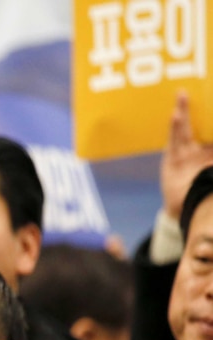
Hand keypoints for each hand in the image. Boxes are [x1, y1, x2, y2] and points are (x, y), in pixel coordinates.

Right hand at [160, 91, 212, 219]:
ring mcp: (184, 153)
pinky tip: (175, 116)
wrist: (194, 209)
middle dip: (199, 108)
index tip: (210, 93)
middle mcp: (199, 148)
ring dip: (183, 111)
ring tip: (182, 95)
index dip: (209, 114)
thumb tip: (202, 134)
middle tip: (198, 88)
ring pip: (185, 128)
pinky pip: (173, 140)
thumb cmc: (209, 187)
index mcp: (211, 150)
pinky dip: (174, 127)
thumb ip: (211, 148)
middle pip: (200, 123)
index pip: (209, 127)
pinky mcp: (172, 159)